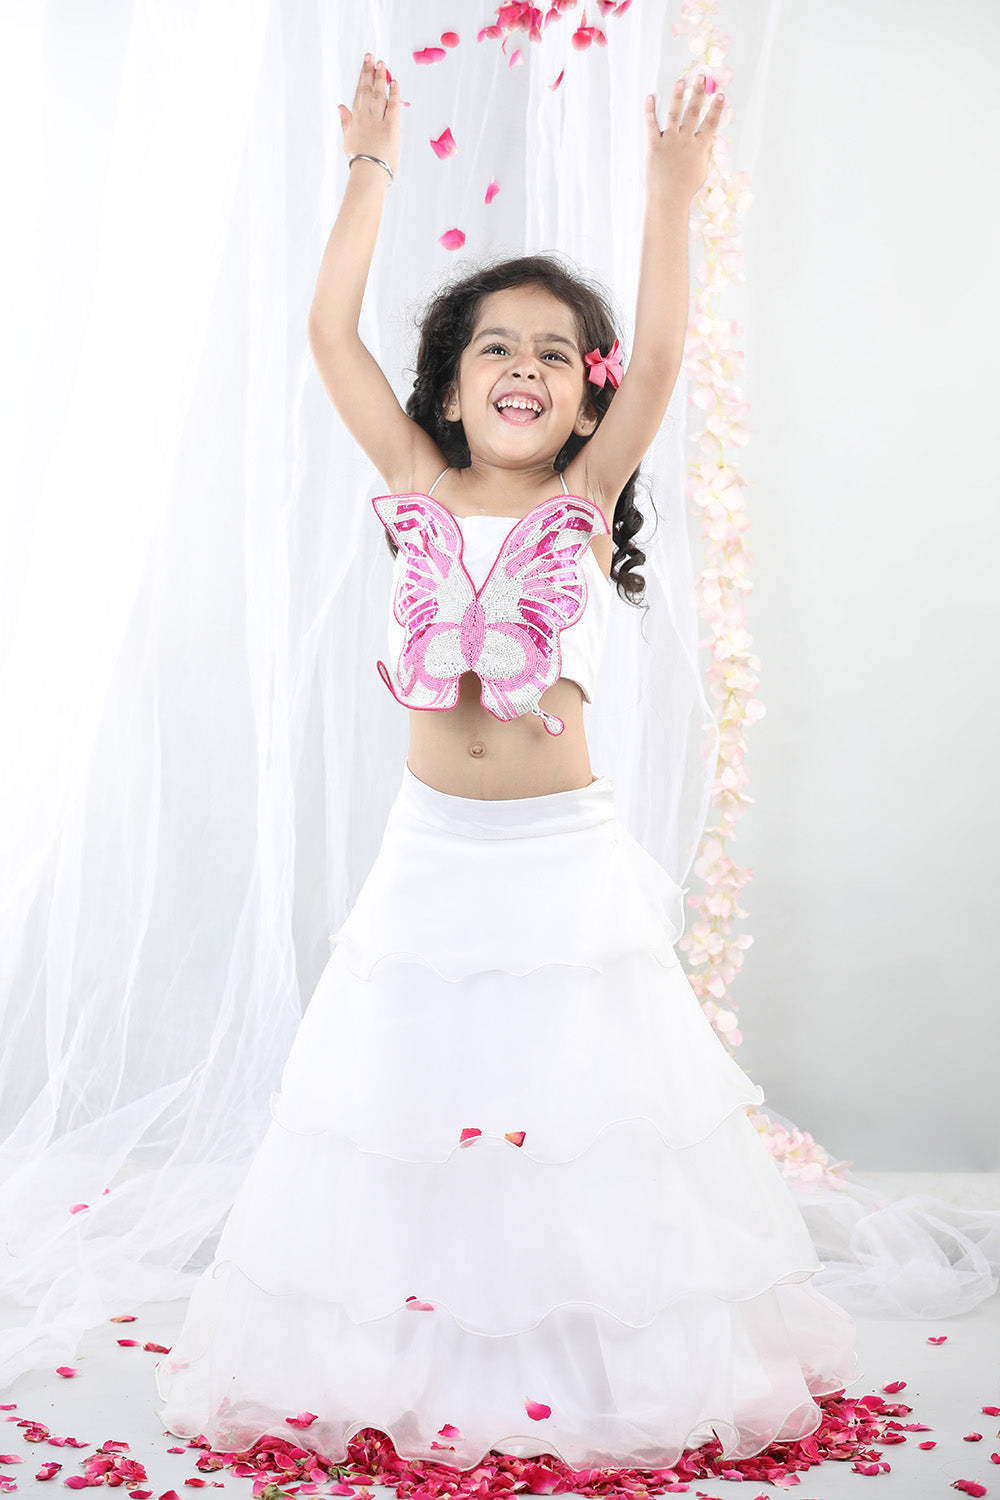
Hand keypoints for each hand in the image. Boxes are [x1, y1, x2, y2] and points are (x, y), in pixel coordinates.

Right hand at [337, 54, 399, 174]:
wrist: (368, 173)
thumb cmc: (359, 158)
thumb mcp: (348, 138)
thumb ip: (345, 121)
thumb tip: (340, 106)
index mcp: (355, 118)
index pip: (358, 92)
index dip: (362, 76)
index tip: (366, 63)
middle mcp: (365, 116)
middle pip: (367, 89)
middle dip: (369, 71)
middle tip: (372, 56)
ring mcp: (377, 121)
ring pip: (378, 94)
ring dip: (381, 78)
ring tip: (382, 64)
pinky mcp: (390, 127)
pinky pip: (392, 106)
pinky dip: (393, 93)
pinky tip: (394, 82)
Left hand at [644, 74, 724, 200]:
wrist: (667, 199)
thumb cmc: (685, 188)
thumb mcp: (701, 170)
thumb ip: (705, 152)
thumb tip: (711, 138)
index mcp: (699, 147)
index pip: (711, 123)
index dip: (716, 108)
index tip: (720, 94)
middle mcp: (686, 141)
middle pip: (693, 112)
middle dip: (698, 93)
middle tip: (702, 76)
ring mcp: (670, 142)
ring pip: (674, 114)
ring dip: (678, 96)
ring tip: (681, 81)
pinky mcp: (654, 145)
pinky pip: (651, 125)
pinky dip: (649, 110)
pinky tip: (650, 96)